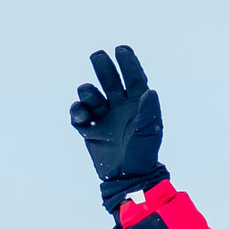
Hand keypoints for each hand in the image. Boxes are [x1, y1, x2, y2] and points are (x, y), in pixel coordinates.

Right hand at [69, 45, 167, 214]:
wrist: (128, 179)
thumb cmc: (143, 155)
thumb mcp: (149, 133)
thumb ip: (149, 112)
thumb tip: (150, 91)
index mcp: (138, 105)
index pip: (133, 78)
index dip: (128, 63)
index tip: (121, 49)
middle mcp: (120, 108)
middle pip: (109, 80)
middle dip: (103, 67)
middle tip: (97, 56)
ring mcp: (104, 118)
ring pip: (91, 95)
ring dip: (88, 92)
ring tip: (89, 96)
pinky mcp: (90, 131)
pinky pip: (79, 115)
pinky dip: (78, 112)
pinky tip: (82, 115)